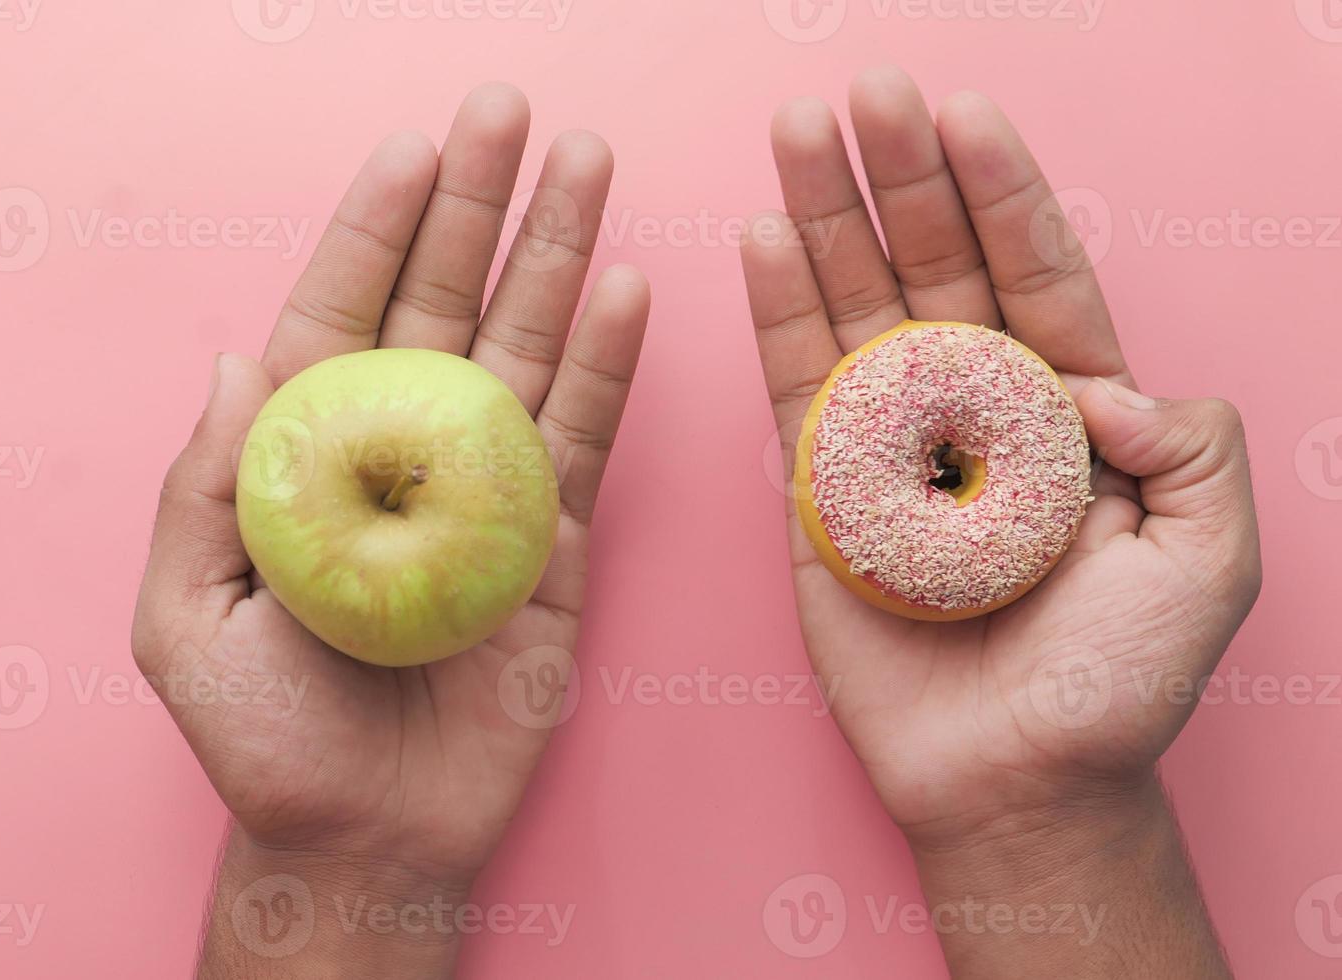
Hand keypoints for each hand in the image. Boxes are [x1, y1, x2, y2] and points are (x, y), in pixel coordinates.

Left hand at [132, 83, 647, 975]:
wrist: (368, 841)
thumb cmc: (266, 738)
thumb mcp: (186, 619)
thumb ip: (206, 486)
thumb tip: (234, 357)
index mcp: (308, 459)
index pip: (343, 315)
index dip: (377, 230)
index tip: (417, 147)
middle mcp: (402, 455)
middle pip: (445, 308)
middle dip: (481, 208)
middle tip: (515, 113)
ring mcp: (483, 492)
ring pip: (526, 351)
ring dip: (558, 258)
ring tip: (589, 165)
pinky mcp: (553, 542)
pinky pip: (582, 439)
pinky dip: (606, 367)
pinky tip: (624, 291)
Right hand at [742, 67, 1257, 974]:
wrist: (1015, 784)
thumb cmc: (1116, 684)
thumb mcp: (1211, 562)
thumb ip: (1192, 445)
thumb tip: (1096, 377)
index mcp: (1069, 411)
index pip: (1032, 273)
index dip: (999, 192)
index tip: (961, 111)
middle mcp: (974, 410)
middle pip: (933, 267)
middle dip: (898, 177)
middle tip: (862, 97)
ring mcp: (892, 445)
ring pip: (855, 308)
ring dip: (824, 220)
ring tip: (796, 134)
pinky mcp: (824, 492)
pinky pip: (795, 388)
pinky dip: (776, 312)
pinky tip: (762, 238)